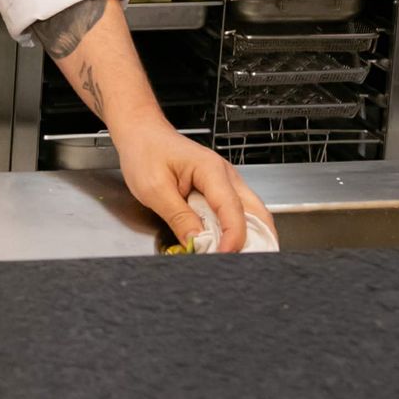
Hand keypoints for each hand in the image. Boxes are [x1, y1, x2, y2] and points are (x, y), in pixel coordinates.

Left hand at [112, 115, 274, 252]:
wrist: (141, 133)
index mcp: (210, 170)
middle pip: (256, 213)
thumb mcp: (154, 189)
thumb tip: (198, 242)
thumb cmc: (145, 152)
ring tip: (237, 259)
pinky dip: (236, 231)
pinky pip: (236, 214)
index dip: (233, 237)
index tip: (225, 256)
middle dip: (257, 241)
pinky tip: (226, 246)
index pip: (232, 209)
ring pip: (251, 214)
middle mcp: (225, 176)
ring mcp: (225, 183)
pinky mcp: (219, 191)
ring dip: (248, 237)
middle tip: (246, 264)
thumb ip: (179, 217)